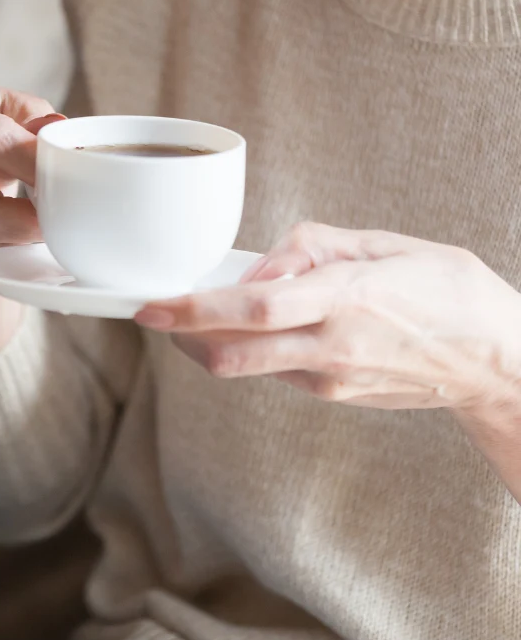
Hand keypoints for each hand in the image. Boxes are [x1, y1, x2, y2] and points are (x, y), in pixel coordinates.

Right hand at [0, 85, 61, 364]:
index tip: (64, 181)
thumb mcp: (16, 111)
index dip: (31, 164)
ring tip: (46, 225)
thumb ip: (38, 124)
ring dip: (21, 237)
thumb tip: (62, 140)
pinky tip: (20, 233)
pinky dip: (7, 247)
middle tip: (61, 223)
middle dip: (28, 222)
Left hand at [134, 222, 520, 412]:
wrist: (496, 358)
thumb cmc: (444, 288)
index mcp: (345, 299)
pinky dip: (253, 349)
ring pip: (248, 366)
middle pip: (233, 355)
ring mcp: (331, 379)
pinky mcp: (333, 396)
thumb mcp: (382, 243)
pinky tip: (262, 327)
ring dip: (211, 343)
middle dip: (181, 337)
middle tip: (153, 315)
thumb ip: (309, 249)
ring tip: (202, 313)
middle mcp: (332, 347)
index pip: (251, 309)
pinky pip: (275, 371)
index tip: (152, 306)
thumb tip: (255, 271)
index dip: (193, 311)